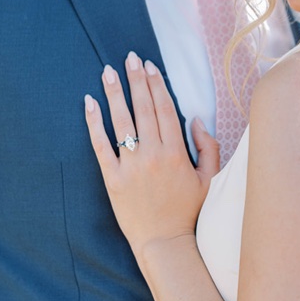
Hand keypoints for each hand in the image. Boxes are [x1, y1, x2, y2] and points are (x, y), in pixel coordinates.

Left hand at [84, 53, 219, 257]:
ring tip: (107, 72)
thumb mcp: (210, 179)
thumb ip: (207, 147)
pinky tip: (89, 103)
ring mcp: (130, 166)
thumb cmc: (189, 211)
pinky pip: (100, 145)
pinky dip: (94, 123)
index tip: (150, 66)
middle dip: (136, 80)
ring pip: (121, 122)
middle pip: (142, 109)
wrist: (164, 242)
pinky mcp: (112, 178)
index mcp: (176, 153)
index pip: (164, 109)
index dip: (156, 85)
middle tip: (129, 57)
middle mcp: (152, 155)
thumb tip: (195, 119)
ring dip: (114, 94)